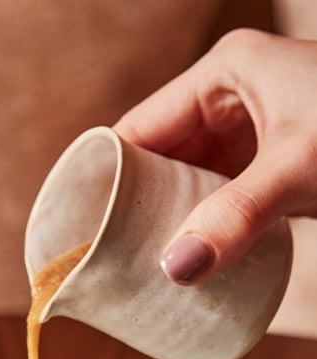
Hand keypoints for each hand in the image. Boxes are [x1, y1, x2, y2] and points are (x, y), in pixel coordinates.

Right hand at [114, 29, 316, 283]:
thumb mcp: (297, 171)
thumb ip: (235, 219)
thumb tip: (174, 271)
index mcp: (225, 72)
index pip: (138, 127)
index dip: (106, 177)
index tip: (79, 229)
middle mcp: (233, 96)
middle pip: (159, 158)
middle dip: (136, 208)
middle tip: (107, 260)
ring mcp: (255, 131)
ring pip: (190, 182)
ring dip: (170, 222)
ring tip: (137, 268)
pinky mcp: (276, 165)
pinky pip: (222, 197)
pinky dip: (205, 227)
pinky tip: (190, 260)